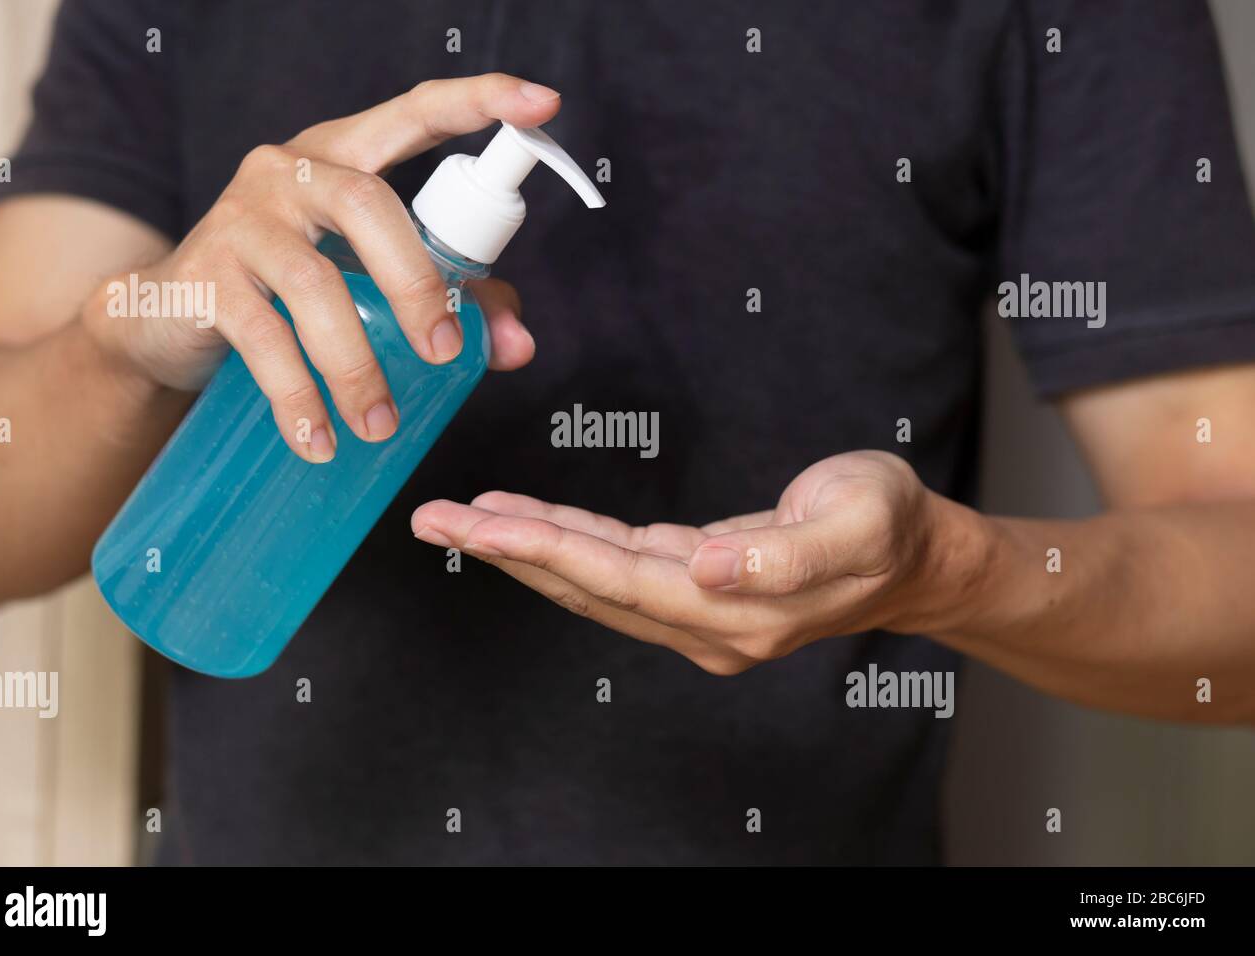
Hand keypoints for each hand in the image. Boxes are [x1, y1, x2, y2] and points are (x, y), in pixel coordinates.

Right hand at [81, 73, 562, 461]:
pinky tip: (317, 441)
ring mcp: (241, 219)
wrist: (165, 321)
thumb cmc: (288, 293)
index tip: (542, 102)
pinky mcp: (203, 276)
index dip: (478, 101)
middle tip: (443, 354)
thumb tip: (517, 346)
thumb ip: (454, 301)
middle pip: (368, 204)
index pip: (414, 113)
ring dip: (357, 366)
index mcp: (346, 158)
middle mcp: (291, 173)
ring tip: (380, 426)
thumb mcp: (372, 284)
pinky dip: (297, 398)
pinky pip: (261, 338)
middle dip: (416, 283)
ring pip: (315, 285)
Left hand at [412, 451, 970, 673]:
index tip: (479, 524)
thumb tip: (711, 567)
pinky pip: (614, 564)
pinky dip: (565, 541)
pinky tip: (526, 520)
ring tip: (458, 520)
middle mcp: (705, 621)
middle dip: (506, 553)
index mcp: (738, 609)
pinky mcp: (695, 585)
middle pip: (585, 586)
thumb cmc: (889, 525)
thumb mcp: (857, 523)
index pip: (618, 577)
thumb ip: (786, 552)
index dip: (545, 548)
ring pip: (590, 579)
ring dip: (523, 550)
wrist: (914, 556)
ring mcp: (697, 609)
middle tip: (433, 522)